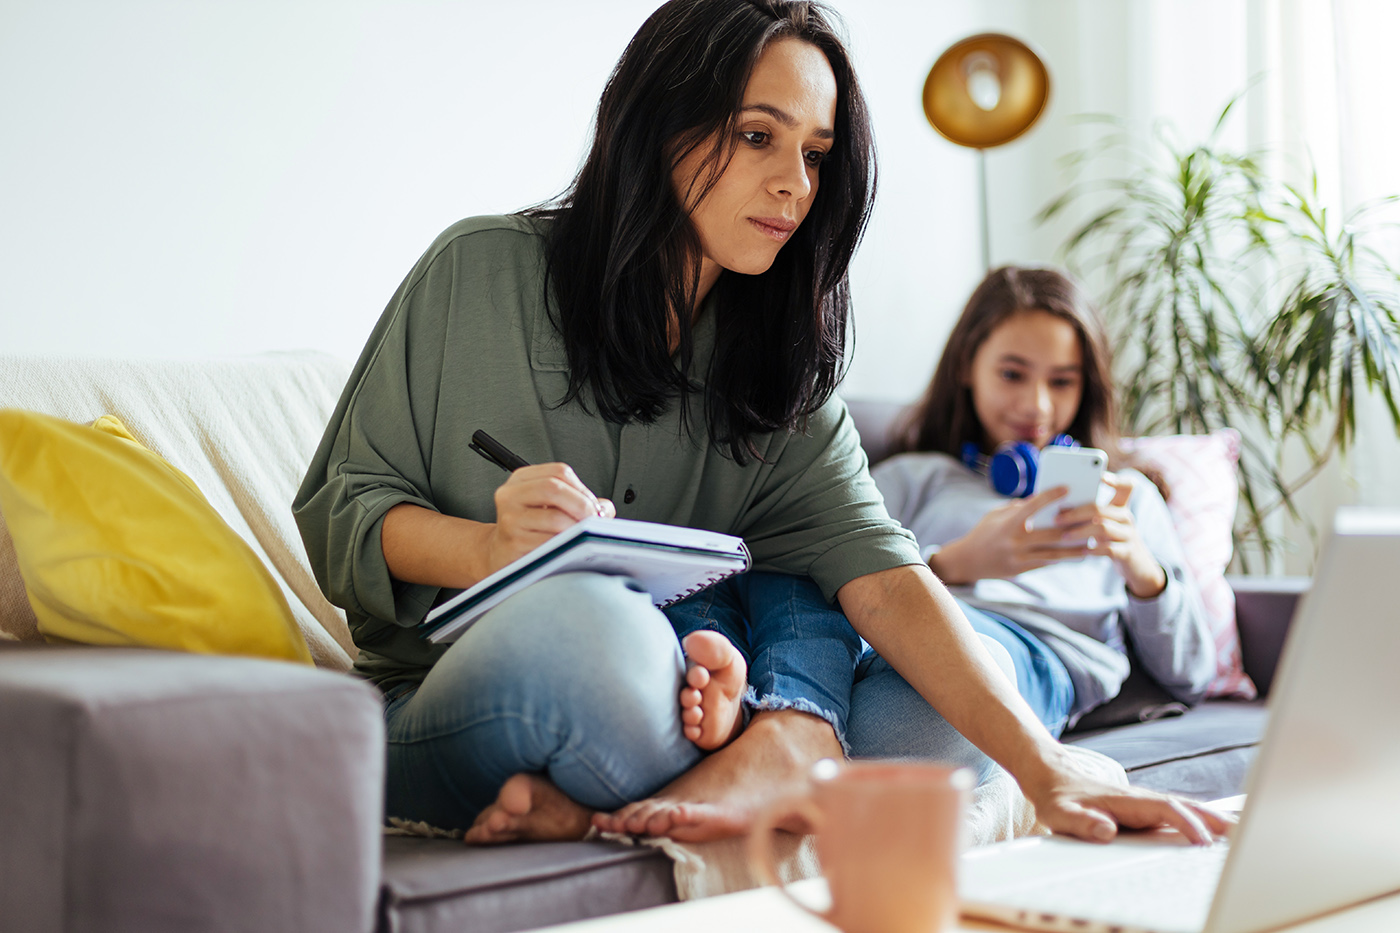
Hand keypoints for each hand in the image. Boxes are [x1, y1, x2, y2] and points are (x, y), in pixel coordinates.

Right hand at [485, 463, 614, 573]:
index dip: (582, 488)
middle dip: (582, 505)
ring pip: (554, 518)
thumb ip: (577, 502)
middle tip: (595, 521)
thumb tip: (605, 508)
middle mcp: (510, 495)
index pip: (559, 472)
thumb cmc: (529, 530)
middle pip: (554, 488)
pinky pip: (549, 543)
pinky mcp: (513, 543)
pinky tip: (571, 548)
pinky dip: (566, 545)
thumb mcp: (547, 507)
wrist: (499, 555)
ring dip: (578, 529)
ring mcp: (510, 519)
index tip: (594, 505)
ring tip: (585, 536)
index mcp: (521, 480)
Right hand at [930, 487, 1091, 583]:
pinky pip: (1046, 563)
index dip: (1051, 495)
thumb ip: (1019, 508)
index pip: (1033, 505)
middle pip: (1052, 533)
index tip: (1068, 487)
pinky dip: (1061, 558)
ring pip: (1054, 553)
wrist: (967, 560)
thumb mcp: (996, 515)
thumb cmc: (984, 532)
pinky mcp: (1021, 570)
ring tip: (1092, 544)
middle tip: (1093, 519)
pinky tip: (1076, 555)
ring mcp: (1018, 557)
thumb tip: (1043, 501)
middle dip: (1074, 526)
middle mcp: (1015, 541)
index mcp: (1008, 523)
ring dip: (1075, 549)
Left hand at [1023, 749, 1235, 843]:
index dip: (1186, 824)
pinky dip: (1204, 822)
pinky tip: (1221, 833)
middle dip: (1214, 820)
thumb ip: (1081, 822)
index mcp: (1127, 801)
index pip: (1165, 810)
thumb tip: (1106, 830)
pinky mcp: (1148, 811)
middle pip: (1186, 807)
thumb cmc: (1059, 799)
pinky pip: (1181, 816)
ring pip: (1188, 810)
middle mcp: (1142, 800)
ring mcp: (1147, 804)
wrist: (1054, 779)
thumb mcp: (1061, 814)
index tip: (1203, 841)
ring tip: (1246, 835)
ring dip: (1215, 820)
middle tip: (1246, 836)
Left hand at [1051, 473, 1165, 596]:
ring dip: (1080, 532)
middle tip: (1056, 519)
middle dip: (1075, 513)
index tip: (1100, 477)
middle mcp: (1126, 518)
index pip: (1126, 486)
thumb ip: (1087, 514)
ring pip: (1103, 528)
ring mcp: (1129, 535)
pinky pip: (1109, 549)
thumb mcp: (1103, 524)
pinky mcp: (1127, 552)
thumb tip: (1056, 508)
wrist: (1135, 566)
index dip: (1116, 480)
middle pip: (1100, 509)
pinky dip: (1093, 550)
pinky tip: (1082, 551)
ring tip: (1064, 536)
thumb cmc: (1111, 540)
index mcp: (1120, 507)